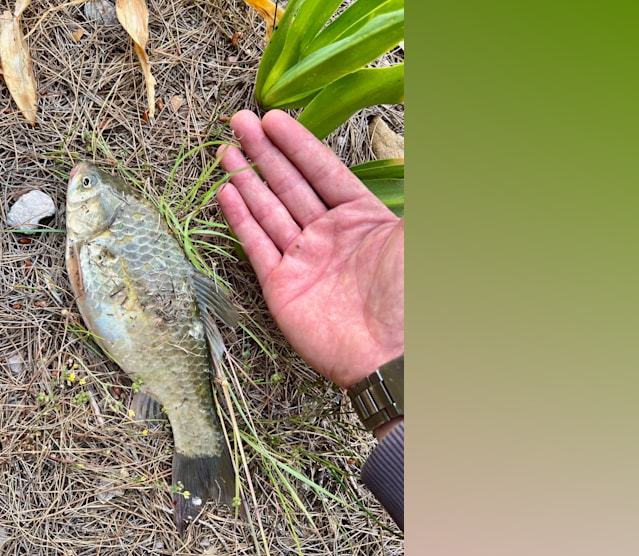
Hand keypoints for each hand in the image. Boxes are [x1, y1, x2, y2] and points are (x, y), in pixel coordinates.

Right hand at [216, 110, 402, 388]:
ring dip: (247, 180)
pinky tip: (225, 192)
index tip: (274, 118)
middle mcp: (329, 235)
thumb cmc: (408, 290)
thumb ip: (408, 193)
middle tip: (239, 121)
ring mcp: (303, 260)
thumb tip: (412, 151)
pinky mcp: (282, 286)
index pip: (323, 171)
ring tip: (225, 150)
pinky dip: (240, 219)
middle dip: (265, 152)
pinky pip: (256, 245)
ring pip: (268, 210)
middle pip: (290, 184)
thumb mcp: (412, 234)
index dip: (298, 144)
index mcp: (362, 218)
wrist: (392, 353)